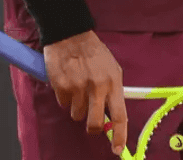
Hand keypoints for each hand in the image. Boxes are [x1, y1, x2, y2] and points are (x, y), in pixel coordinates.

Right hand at [43, 31, 126, 154]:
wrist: (71, 35)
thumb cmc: (94, 53)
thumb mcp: (112, 69)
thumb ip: (113, 91)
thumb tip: (113, 115)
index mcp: (114, 82)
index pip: (120, 115)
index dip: (120, 135)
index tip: (118, 150)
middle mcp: (98, 87)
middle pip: (95, 123)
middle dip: (93, 127)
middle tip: (90, 120)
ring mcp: (78, 88)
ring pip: (77, 115)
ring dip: (77, 107)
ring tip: (78, 87)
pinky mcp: (61, 87)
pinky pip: (64, 104)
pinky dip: (65, 98)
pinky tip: (68, 82)